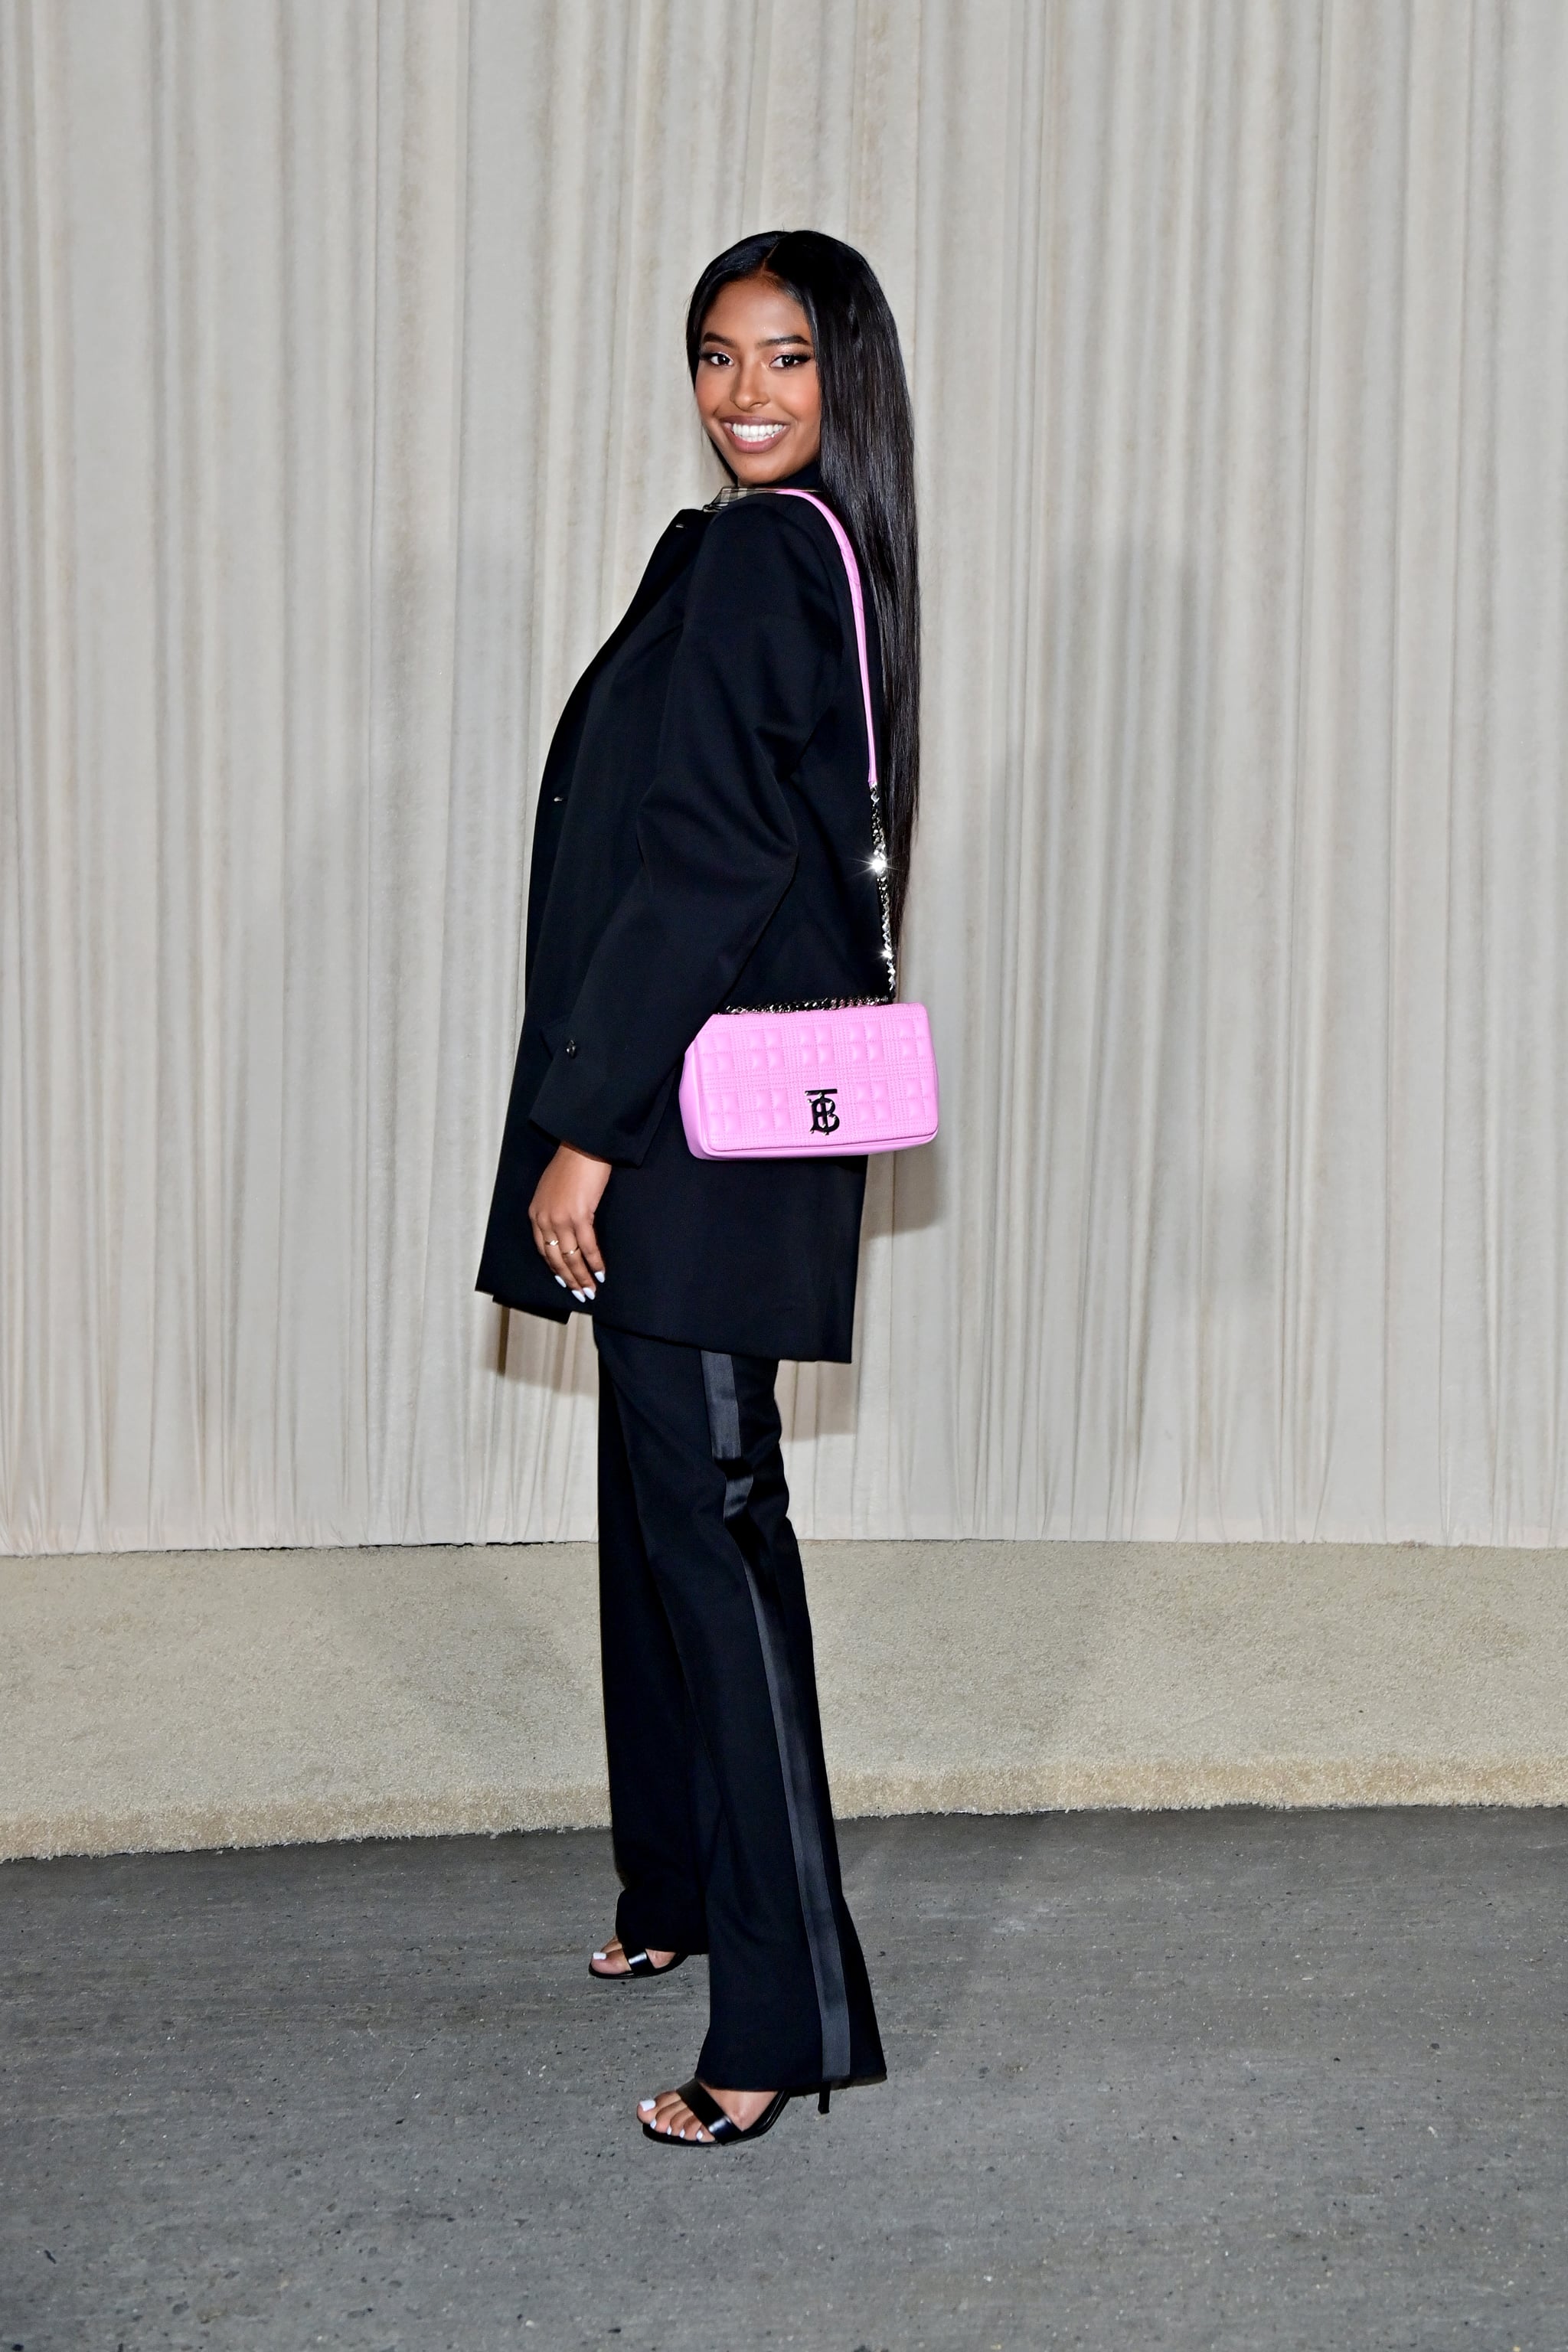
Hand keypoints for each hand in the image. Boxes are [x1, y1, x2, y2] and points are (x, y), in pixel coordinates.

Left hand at [529, 1143, 610, 1299]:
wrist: (583, 1146)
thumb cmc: (571, 1165)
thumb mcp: (552, 1189)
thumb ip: (554, 1210)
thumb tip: (566, 1228)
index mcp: (535, 1213)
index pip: (542, 1250)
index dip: (555, 1269)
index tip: (565, 1281)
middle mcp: (544, 1219)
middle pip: (555, 1259)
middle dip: (569, 1279)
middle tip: (581, 1294)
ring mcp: (561, 1219)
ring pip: (571, 1257)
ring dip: (582, 1277)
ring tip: (591, 1291)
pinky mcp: (579, 1216)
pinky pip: (587, 1247)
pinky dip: (595, 1263)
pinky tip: (601, 1274)